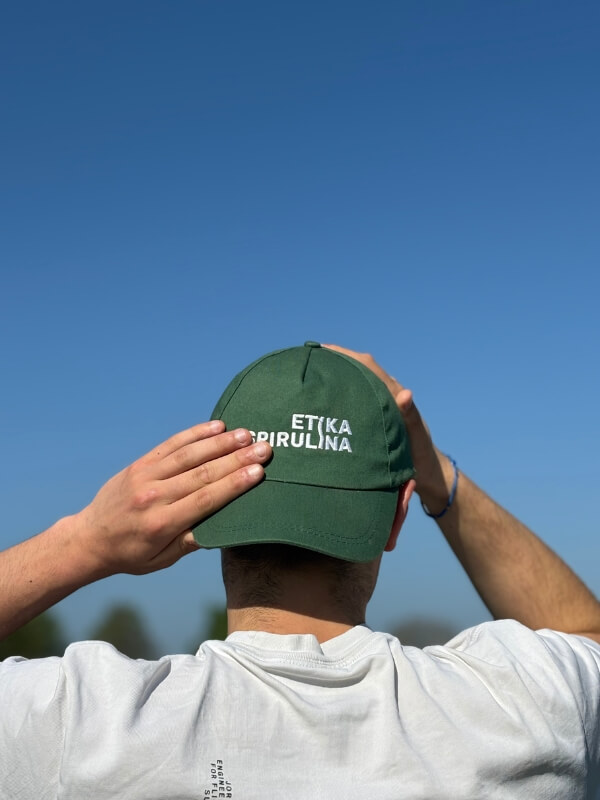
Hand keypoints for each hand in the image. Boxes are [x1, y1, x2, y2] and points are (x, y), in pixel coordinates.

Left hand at [75, 421, 270, 576]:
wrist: (89, 538)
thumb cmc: (132, 554)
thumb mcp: (161, 560)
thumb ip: (190, 543)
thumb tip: (222, 528)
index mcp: (162, 523)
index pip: (205, 499)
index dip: (234, 484)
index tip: (258, 471)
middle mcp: (154, 496)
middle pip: (202, 473)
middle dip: (237, 459)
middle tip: (264, 447)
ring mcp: (146, 476)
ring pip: (189, 454)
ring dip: (220, 442)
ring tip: (246, 434)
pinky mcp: (141, 464)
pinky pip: (171, 444)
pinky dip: (195, 434)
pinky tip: (216, 426)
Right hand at [323, 345, 452, 508]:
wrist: (429, 475)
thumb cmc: (423, 456)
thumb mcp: (416, 436)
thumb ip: (410, 415)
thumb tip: (405, 393)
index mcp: (395, 396)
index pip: (368, 367)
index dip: (347, 356)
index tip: (324, 350)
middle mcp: (386, 397)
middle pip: (359, 371)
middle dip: (337, 362)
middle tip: (310, 360)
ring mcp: (381, 408)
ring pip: (357, 385)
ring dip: (338, 377)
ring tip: (311, 375)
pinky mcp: (376, 421)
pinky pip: (356, 402)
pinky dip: (341, 396)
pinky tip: (324, 402)